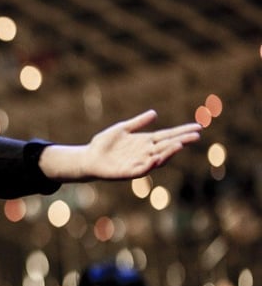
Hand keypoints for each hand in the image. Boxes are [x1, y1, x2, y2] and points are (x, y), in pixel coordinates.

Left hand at [40, 110, 201, 181]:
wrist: (88, 157)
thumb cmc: (104, 144)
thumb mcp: (122, 129)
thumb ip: (138, 123)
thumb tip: (155, 113)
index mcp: (145, 142)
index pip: (168, 136)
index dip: (182, 132)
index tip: (198, 127)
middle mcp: (145, 152)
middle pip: (167, 146)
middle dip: (181, 141)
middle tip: (196, 136)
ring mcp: (138, 162)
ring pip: (158, 158)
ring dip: (169, 152)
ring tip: (180, 144)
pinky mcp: (128, 172)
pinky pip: (142, 169)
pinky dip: (150, 164)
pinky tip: (157, 158)